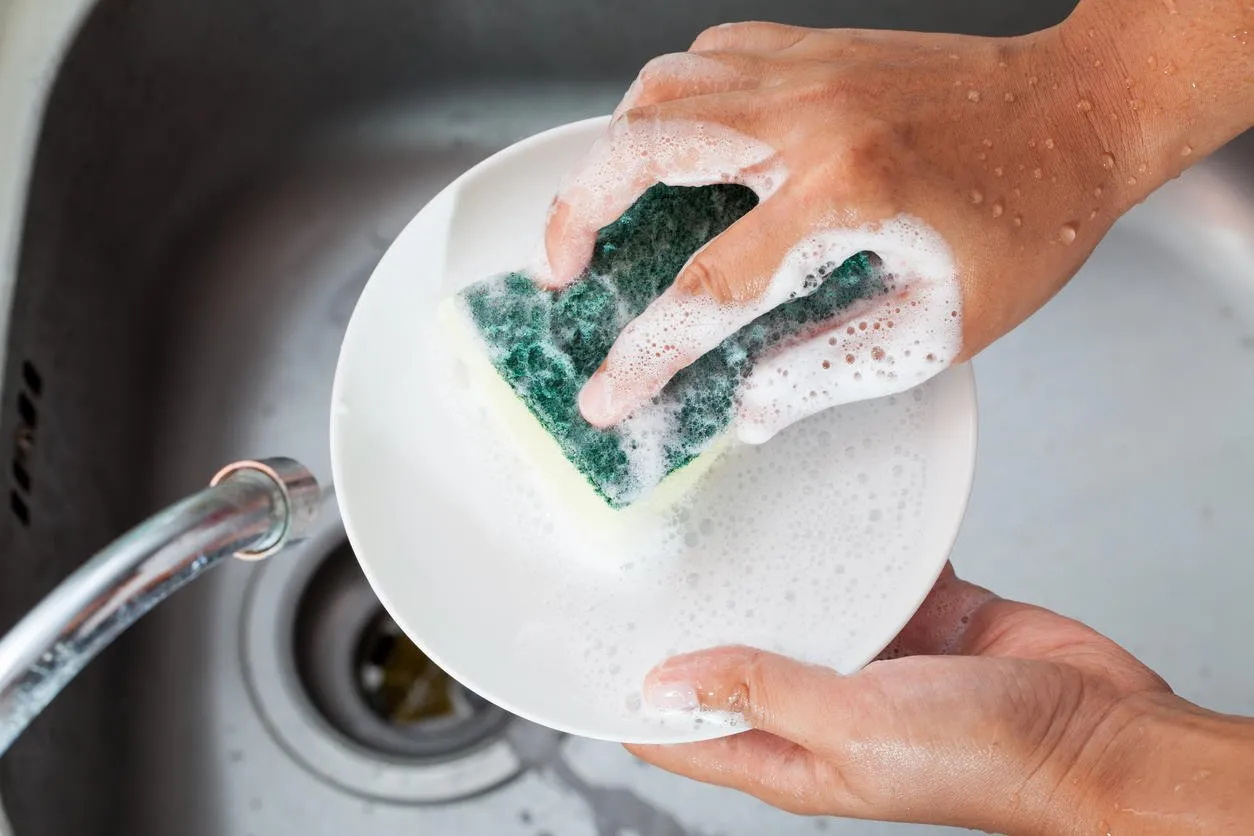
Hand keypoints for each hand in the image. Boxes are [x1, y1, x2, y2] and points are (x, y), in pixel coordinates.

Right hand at [541, 6, 1253, 442]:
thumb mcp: (940, 327)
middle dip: (573, 216)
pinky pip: (706, 56)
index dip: (643, 353)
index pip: (706, 286)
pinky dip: (667, 101)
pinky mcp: (812, 46)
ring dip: (608, 151)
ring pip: (658, 89)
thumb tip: (753, 409)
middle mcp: (808, 121)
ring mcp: (805, 72)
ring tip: (601, 207)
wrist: (1082, 109)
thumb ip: (831, 370)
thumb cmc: (1028, 220)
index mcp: (843, 197)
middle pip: (640, 151)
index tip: (607, 396)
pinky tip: (675, 143)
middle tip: (559, 270)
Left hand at [629, 564, 1253, 833]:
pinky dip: (842, 535)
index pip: (681, 733)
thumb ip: (762, 691)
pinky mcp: (917, 612)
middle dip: (689, 612)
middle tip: (638, 550)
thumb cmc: (986, 756)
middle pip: (730, 655)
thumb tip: (664, 683)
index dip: (627, 698)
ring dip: (764, 563)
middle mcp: (818, 702)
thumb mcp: (855, 725)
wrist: (1098, 731)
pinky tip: (813, 494)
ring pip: (794, 598)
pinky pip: (864, 564)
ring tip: (711, 506)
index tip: (580, 648)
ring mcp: (868, 652)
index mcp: (790, 753)